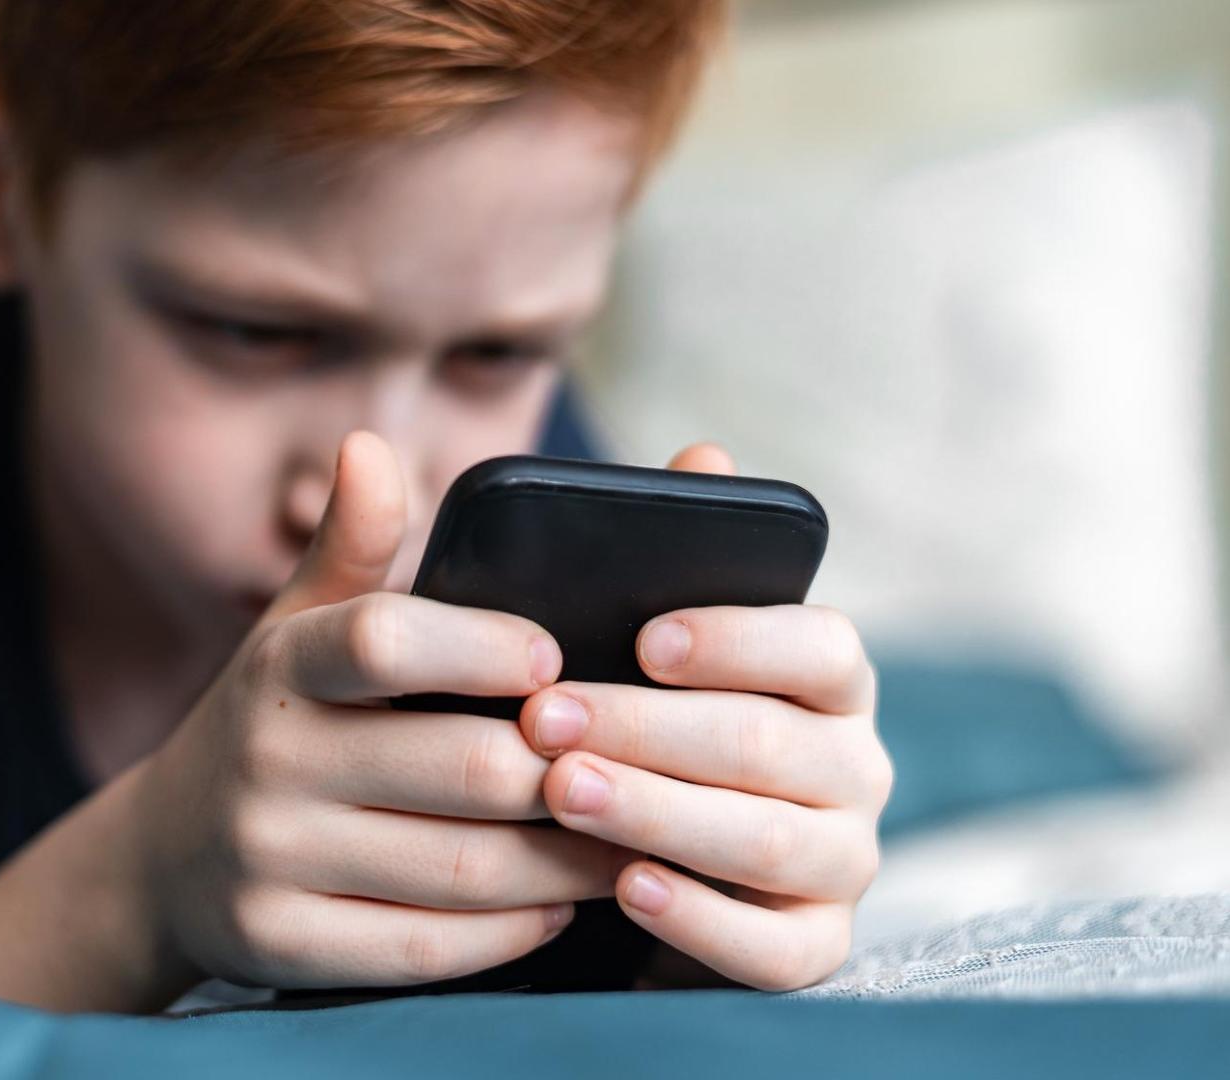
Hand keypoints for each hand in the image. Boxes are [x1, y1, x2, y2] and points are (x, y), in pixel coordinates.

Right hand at [131, 432, 631, 989]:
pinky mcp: (283, 946)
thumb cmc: (278, 723)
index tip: (556, 659)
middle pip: (462, 768)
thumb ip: (352, 549)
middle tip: (651, 766)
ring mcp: (269, 859)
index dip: (485, 647)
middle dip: (569, 770)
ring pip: (463, 869)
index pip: (386, 641)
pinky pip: (429, 949)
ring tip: (634, 837)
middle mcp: (265, 760)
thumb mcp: (296, 630)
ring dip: (567, 859)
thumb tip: (367, 446)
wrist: (166, 857)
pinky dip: (512, 932)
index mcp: (282, 665)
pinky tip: (558, 908)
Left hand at [523, 445, 892, 990]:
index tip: (644, 637)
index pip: (819, 646)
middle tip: (546, 718)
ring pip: (766, 840)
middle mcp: (855, 766)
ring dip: (657, 812)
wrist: (633, 867)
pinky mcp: (814, 948)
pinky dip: (699, 917)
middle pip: (767, 744)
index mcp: (827, 677)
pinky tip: (625, 886)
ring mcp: (844, 861)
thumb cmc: (643, 726)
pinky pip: (772, 947)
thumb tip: (703, 451)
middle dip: (649, 728)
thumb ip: (671, 554)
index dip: (736, 639)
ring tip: (561, 790)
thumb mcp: (641, 643)